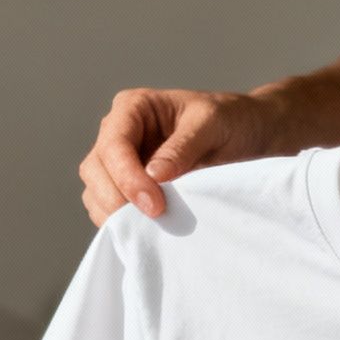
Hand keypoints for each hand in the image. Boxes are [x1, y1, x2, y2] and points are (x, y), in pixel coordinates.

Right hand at [79, 88, 283, 225]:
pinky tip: (146, 231)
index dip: (128, 178)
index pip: (114, 145)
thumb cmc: (229, 121)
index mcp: (133, 107)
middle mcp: (118, 132)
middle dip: (116, 198)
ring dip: (116, 214)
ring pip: (95, 191)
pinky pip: (108, 208)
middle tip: (152, 220)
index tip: (155, 205)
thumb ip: (183, 147)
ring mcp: (118, 162)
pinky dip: (121, 223)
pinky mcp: (126, 187)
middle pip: (94, 169)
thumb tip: (154, 176)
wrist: (244, 135)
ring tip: (149, 228)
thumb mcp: (212, 124)